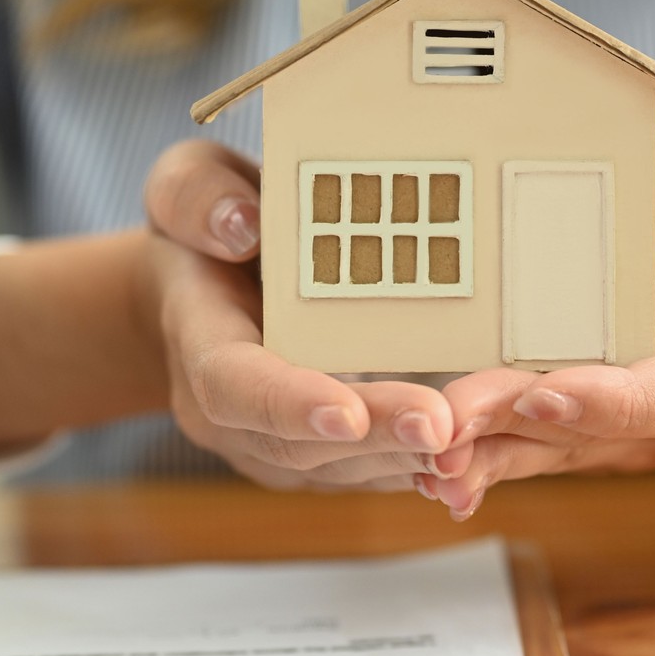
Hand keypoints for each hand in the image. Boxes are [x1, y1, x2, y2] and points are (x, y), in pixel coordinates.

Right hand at [142, 141, 464, 490]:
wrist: (203, 290)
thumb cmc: (206, 229)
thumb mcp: (185, 183)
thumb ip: (196, 194)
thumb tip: (241, 227)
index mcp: (198, 337)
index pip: (233, 383)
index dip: (289, 403)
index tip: (346, 412)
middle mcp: (227, 411)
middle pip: (300, 442)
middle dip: (374, 436)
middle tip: (441, 426)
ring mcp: (268, 445)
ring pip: (340, 468)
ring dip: (404, 460)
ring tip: (469, 443)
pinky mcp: (313, 459)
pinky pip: (364, 472)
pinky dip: (416, 465)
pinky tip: (469, 455)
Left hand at [426, 128, 654, 517]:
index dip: (607, 405)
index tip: (541, 395)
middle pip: (588, 433)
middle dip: (512, 429)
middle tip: (446, 423)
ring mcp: (615, 425)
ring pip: (546, 451)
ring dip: (484, 456)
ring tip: (425, 460)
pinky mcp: (572, 423)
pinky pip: (523, 444)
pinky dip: (478, 450)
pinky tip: (424, 461)